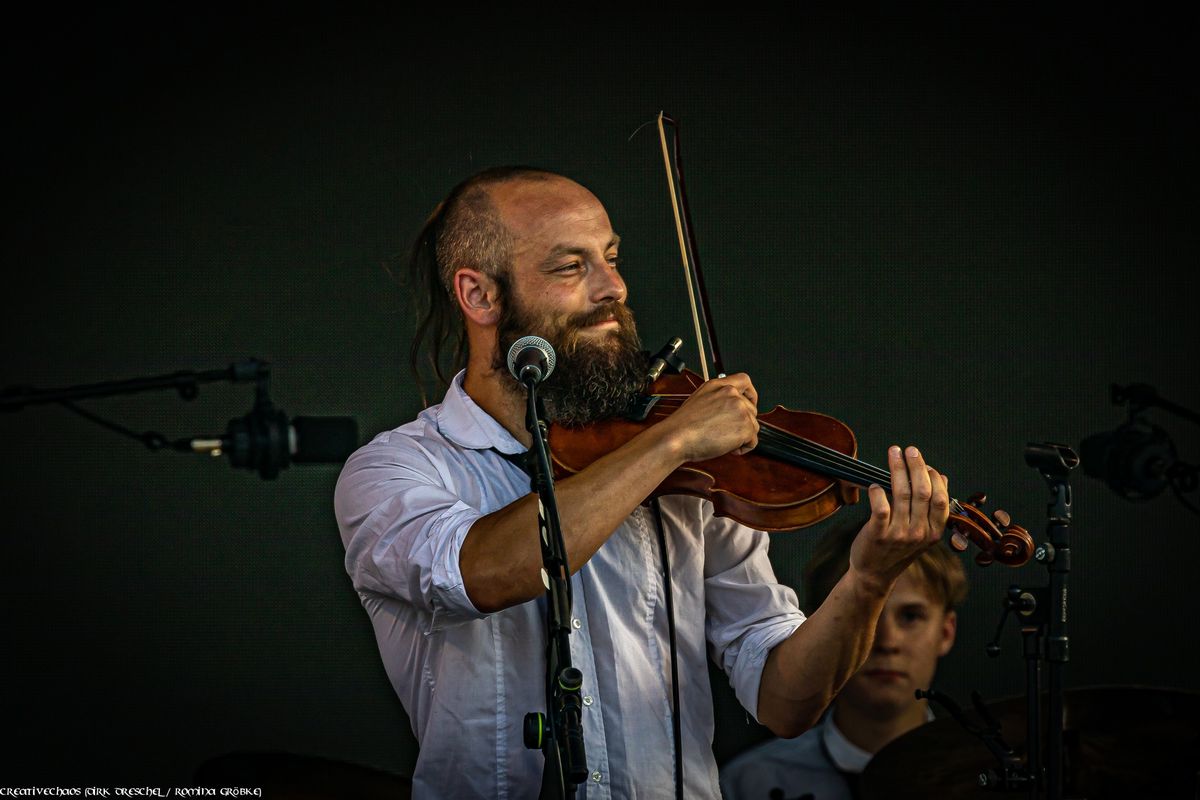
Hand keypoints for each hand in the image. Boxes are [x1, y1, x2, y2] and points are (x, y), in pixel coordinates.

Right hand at [660, 373, 758, 461]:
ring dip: (742, 436)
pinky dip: (743, 448)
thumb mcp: (699, 400)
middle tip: (726, 432)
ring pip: (753, 426)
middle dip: (743, 423)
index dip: (750, 394)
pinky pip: (753, 441)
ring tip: (723, 440)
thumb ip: (718, 399)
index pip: (744, 380)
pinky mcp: (745, 427)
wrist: (677, 437)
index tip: (749, 403)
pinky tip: (728, 447)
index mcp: (719, 386)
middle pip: (751, 409)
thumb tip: (728, 410)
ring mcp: (740, 409)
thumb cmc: (682, 425)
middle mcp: (731, 394)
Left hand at [849, 445, 949, 593]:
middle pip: (922, 492)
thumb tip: (942, 478)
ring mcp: (899, 534)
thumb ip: (932, 508)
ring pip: (901, 494)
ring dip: (897, 469)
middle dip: (917, 466)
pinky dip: (878, 491)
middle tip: (910, 450)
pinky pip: (880, 507)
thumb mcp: (922, 532)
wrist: (874, 574)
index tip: (924, 462)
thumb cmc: (897, 549)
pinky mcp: (878, 534)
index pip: (940, 499)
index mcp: (934, 532)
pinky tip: (875, 483)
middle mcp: (919, 533)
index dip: (933, 477)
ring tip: (893, 453)